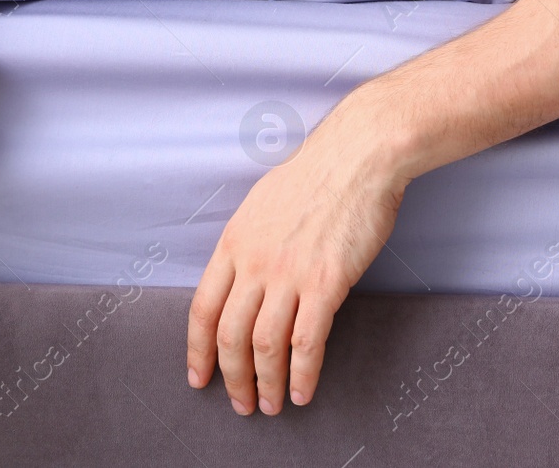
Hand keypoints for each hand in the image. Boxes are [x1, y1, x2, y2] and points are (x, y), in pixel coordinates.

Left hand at [186, 104, 408, 413]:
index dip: (198, 350)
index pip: (203, 309)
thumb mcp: (263, 202)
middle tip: (239, 403)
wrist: (359, 153)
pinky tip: (302, 391)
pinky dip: (302, 373)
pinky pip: (306, 341)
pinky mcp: (326, 282)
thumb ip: (250, 241)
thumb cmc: (319, 172)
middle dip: (232, 378)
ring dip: (265, 384)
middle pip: (230, 335)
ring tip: (270, 405)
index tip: (200, 376)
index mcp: (234, 242)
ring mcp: (289, 273)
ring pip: (265, 345)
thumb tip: (247, 272)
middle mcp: (254, 262)